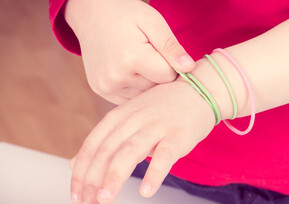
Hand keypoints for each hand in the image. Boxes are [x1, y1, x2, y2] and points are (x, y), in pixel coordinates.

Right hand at [65, 0, 194, 103]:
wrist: (92, 14)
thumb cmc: (126, 15)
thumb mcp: (153, 23)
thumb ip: (171, 47)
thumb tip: (189, 68)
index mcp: (131, 58)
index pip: (168, 76)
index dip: (170, 64)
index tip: (162, 52)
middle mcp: (116, 77)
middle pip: (156, 88)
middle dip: (158, 74)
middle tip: (148, 54)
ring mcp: (106, 86)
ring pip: (144, 95)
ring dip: (146, 82)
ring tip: (137, 61)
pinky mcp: (101, 90)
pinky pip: (130, 98)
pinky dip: (134, 87)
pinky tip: (128, 70)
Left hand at [69, 79, 214, 203]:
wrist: (198, 91)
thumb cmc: (162, 109)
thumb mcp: (128, 119)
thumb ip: (105, 141)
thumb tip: (74, 164)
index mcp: (119, 116)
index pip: (92, 146)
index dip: (80, 173)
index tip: (75, 197)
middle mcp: (134, 119)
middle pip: (107, 151)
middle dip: (92, 181)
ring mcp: (156, 125)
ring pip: (130, 151)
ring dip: (115, 176)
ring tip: (105, 199)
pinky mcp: (178, 135)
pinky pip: (165, 155)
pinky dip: (154, 173)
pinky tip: (146, 191)